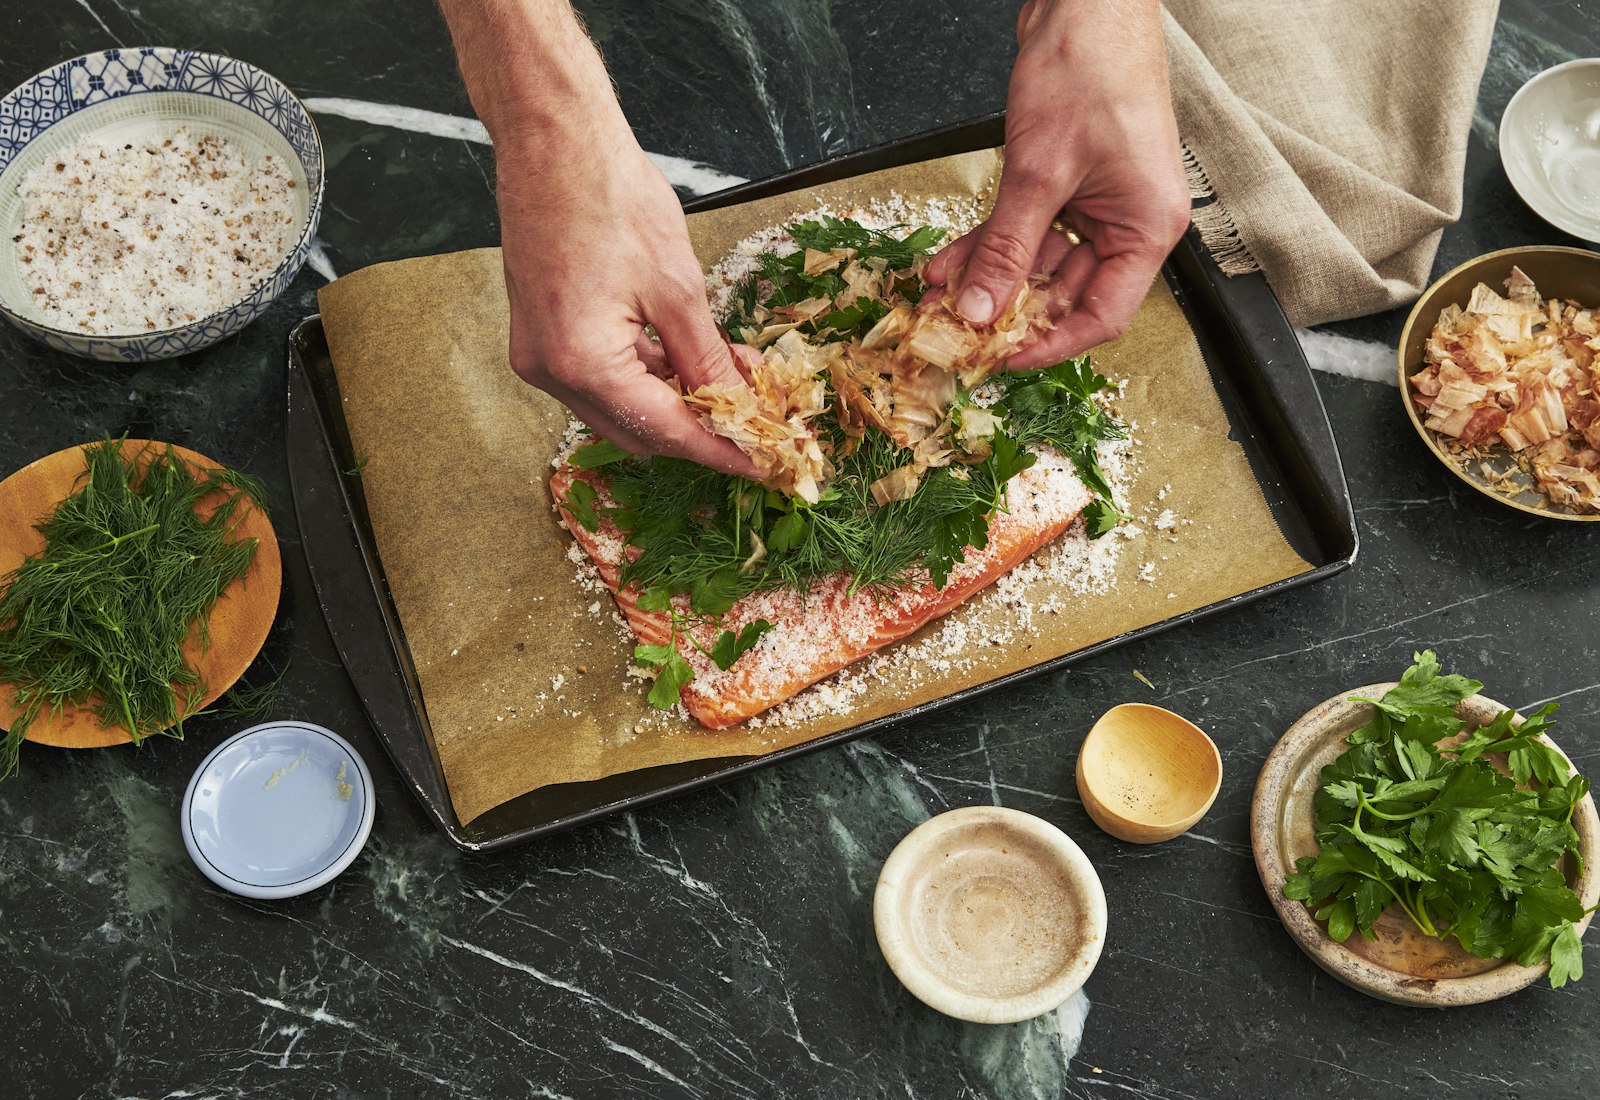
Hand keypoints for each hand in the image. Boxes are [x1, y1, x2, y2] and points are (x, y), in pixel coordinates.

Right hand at [440, 0, 755, 475]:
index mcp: (581, 362)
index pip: (666, 430)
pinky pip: (601, 379)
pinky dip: (645, 377)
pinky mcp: (541, 336)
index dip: (722, 450)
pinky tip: (686, 358)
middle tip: (758, 418)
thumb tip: (740, 407)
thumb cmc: (610, 195)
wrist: (554, 140)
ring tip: (732, 377)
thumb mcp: (677, 286)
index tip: (766, 464)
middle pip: (639, 431)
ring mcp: (540, 355)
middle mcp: (551, 371)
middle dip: (701, 429)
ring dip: (675, 402)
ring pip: (620, 409)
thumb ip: (708, 359)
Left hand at [926, 0, 1189, 370]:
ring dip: (988, 280)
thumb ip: (1007, 247)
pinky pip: (1025, 230)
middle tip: (953, 332)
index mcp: (1146, 228)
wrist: (1085, 0)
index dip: (1048, 345)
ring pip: (1037, 263)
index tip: (998, 361)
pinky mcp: (1067, 183)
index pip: (1101, 316)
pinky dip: (987, 246)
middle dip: (1006, 313)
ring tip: (937, 299)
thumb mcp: (1039, 171)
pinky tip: (947, 263)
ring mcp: (1097, 203)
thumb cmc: (1091, 68)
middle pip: (1065, 293)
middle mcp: (1128, 222)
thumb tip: (982, 311)